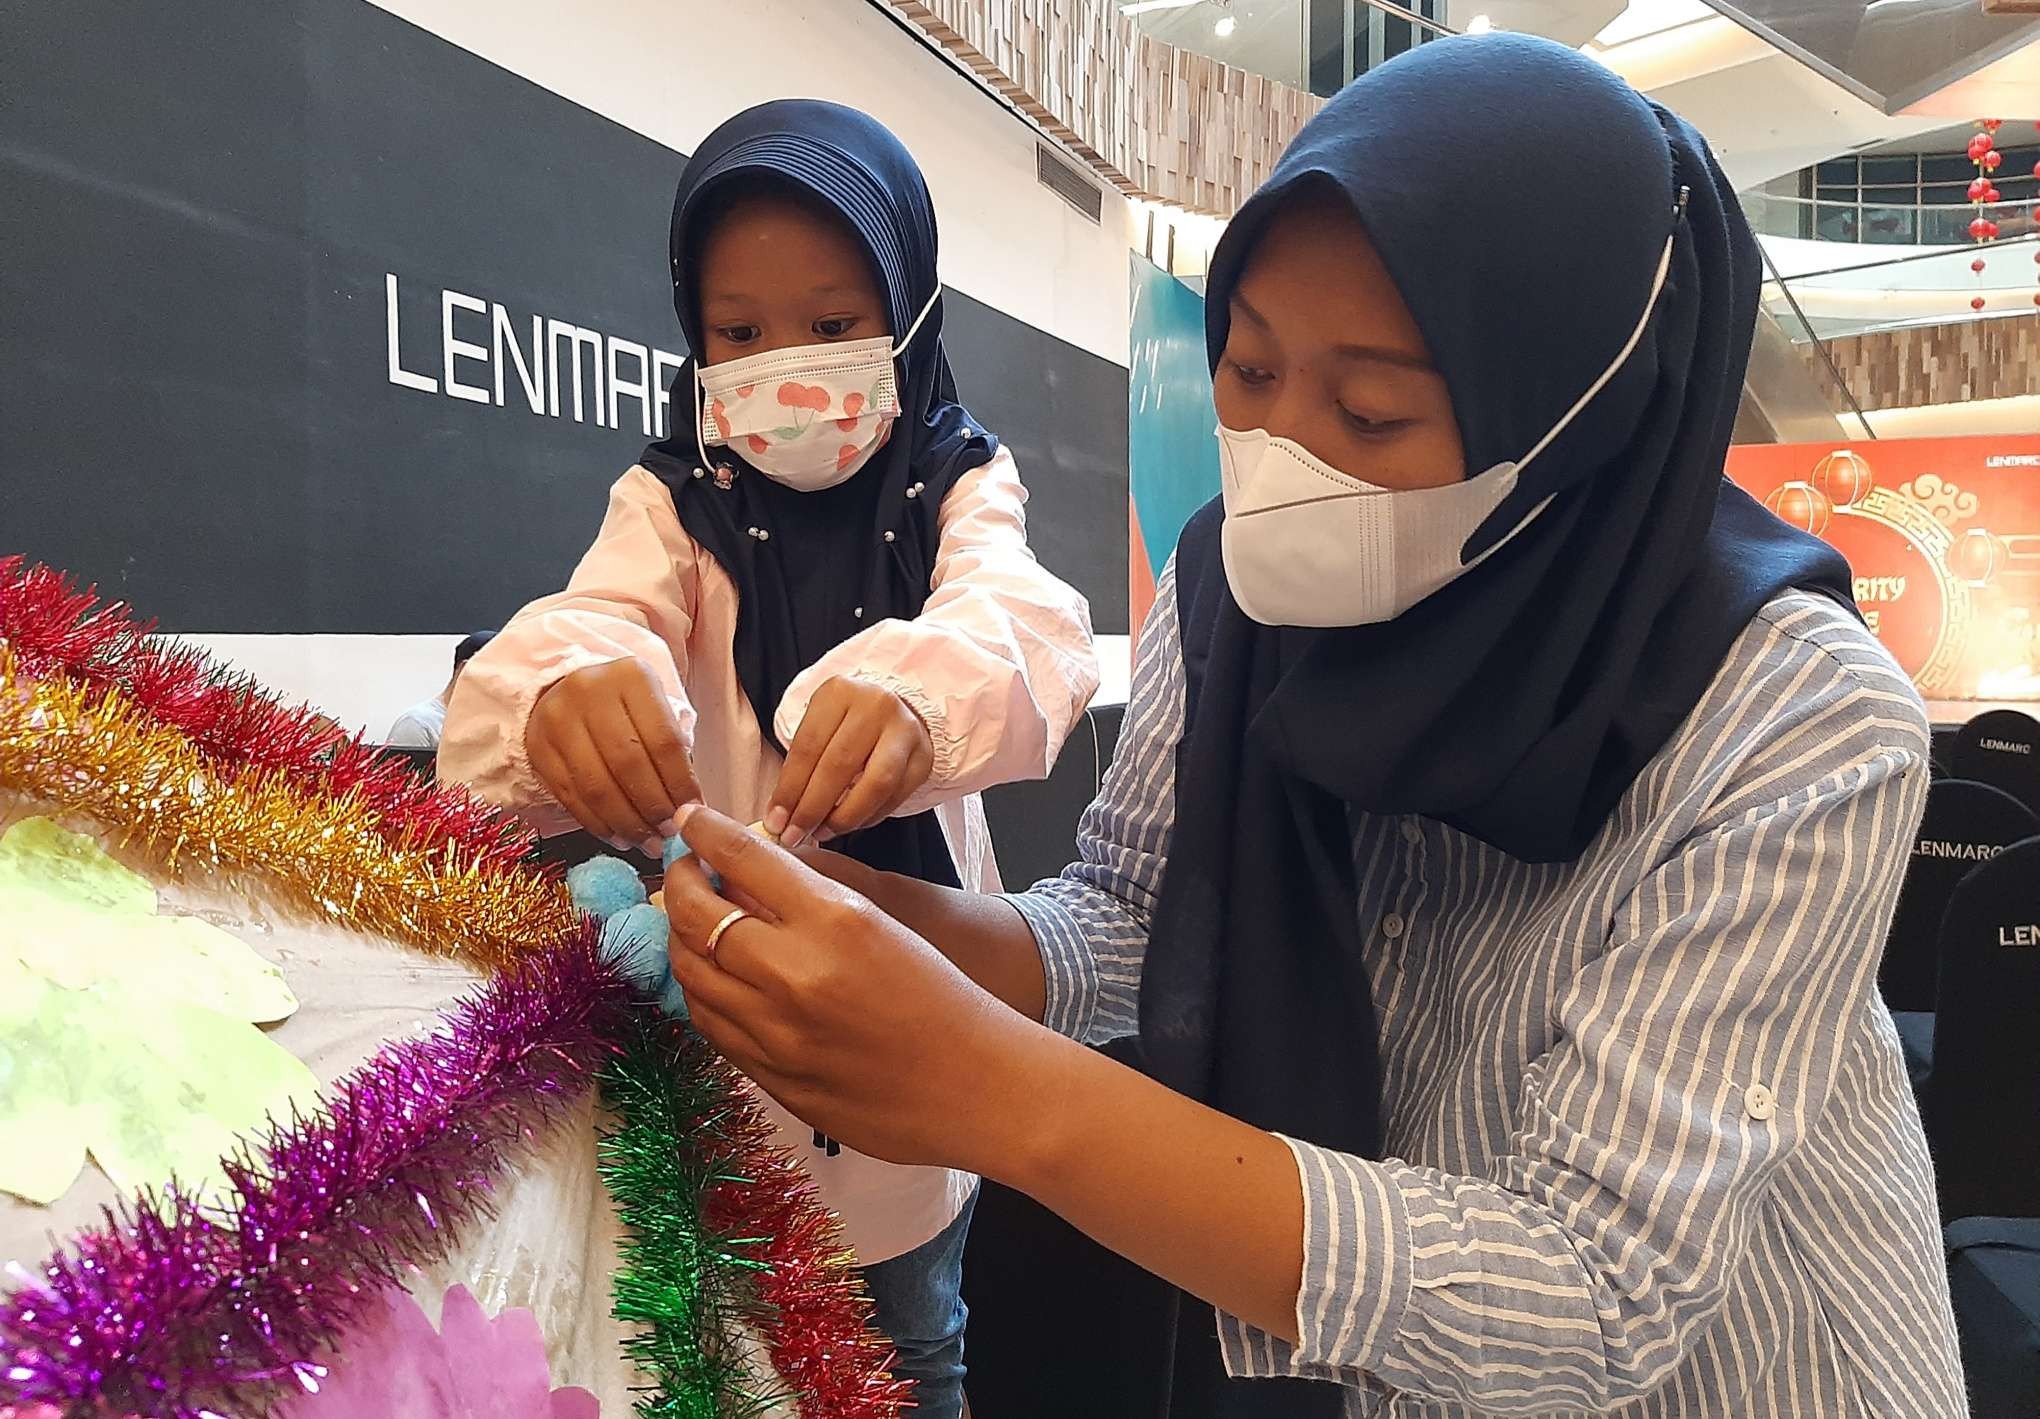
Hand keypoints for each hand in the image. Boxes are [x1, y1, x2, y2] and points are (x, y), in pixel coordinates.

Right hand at [527, 660, 698, 853]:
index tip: (692, 813)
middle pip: (628, 764)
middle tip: (669, 833)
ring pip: (597, 786)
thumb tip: (689, 809)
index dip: (680, 784)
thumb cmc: (625, 708)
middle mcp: (590, 691)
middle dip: (653, 807)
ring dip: (627, 823)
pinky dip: (598, 824)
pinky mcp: (537, 747)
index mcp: (631, 677)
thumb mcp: (654, 709)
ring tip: (648, 842)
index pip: (663, 740)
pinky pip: (571, 796)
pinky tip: (619, 836)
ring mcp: (558, 719)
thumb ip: (672, 750)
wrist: (567, 692)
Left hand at [664, 806, 1056, 1173]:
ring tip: (690, 923)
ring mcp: (776, 1032)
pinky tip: (711, 977)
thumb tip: (745, 865)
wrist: (975, 1085)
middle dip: (678, 883)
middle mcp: (796, 973)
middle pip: (696, 914)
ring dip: (679, 938)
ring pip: (689, 972)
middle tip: (684, 872)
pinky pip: (709, 1024)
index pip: (742, 857)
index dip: (703, 831)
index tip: (688, 820)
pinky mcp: (770, 1076)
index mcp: (835, 919)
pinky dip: (699, 990)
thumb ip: (810, 892)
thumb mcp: (882, 921)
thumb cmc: (940, 994)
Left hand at [766, 677, 933, 847]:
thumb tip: (780, 816)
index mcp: (840, 692)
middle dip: (812, 809)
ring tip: (822, 832)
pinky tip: (849, 824)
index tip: (775, 821)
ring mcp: (905, 731)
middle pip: (839, 766)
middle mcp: (876, 706)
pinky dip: (868, 818)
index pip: (808, 747)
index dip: (789, 790)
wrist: (893, 708)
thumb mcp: (819, 725)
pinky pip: (894, 798)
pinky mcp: (923, 758)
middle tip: (793, 834)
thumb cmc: (845, 722)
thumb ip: (801, 765)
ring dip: (844, 818)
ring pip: (874, 785)